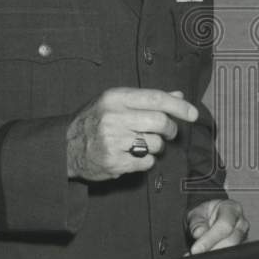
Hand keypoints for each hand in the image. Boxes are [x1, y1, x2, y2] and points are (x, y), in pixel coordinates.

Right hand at [66, 87, 197, 180]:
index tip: (193, 114)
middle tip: (169, 132)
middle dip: (171, 129)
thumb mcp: (116, 102)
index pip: (156, 98)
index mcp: (115, 98)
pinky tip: (133, 155)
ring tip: (143, 144)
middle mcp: (113, 117)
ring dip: (157, 146)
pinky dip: (146, 160)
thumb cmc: (96, 121)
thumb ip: (147, 99)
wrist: (65, 147)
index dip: (179, 107)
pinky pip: (147, 162)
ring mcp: (112, 141)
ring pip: (156, 144)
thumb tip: (179, 96)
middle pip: (160, 122)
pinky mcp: (113, 162)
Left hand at [185, 199, 248, 253]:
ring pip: (232, 251)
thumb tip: (199, 233)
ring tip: (198, 257)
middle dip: (212, 250)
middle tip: (196, 256)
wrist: (211, 217)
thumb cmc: (206, 214)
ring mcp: (244, 237)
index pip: (225, 225)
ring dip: (214, 257)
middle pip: (231, 241)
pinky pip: (230, 257)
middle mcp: (241, 223)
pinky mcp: (241, 248)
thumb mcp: (197, 213)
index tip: (195, 249)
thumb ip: (197, 222)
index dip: (210, 239)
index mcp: (232, 208)